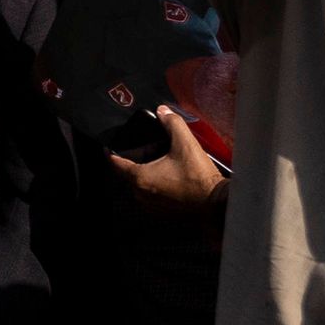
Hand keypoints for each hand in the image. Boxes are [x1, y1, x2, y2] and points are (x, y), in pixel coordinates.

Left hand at [110, 107, 227, 213]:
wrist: (215, 203)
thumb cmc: (199, 178)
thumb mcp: (185, 143)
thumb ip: (172, 123)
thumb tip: (163, 111)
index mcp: (141, 178)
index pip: (117, 165)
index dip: (112, 155)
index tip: (108, 149)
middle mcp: (142, 195)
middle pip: (129, 175)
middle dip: (135, 163)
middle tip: (148, 152)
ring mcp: (152, 207)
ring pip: (140, 187)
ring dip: (146, 176)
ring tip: (161, 165)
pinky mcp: (163, 213)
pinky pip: (152, 197)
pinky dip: (156, 187)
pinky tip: (170, 179)